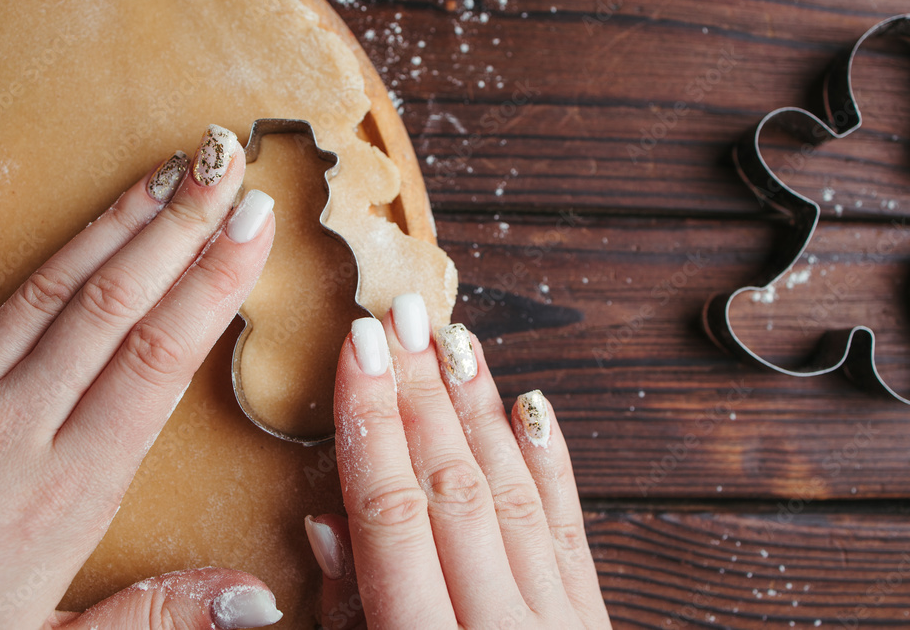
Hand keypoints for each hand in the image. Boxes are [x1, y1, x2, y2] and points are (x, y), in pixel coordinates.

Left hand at [0, 129, 284, 628]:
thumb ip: (154, 617)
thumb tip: (256, 598)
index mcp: (66, 490)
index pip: (156, 362)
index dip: (211, 287)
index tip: (253, 229)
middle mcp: (12, 427)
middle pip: (112, 307)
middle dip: (179, 230)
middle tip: (227, 167)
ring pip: (44, 288)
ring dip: (112, 223)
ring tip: (165, 169)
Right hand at [306, 295, 611, 627]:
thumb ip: (345, 613)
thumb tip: (327, 522)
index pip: (390, 511)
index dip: (371, 422)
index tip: (360, 349)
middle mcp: (498, 625)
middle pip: (452, 484)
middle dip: (421, 393)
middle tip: (402, 317)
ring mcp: (555, 620)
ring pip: (511, 490)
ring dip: (478, 408)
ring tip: (454, 340)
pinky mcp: (590, 616)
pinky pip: (569, 525)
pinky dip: (549, 460)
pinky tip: (530, 405)